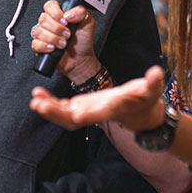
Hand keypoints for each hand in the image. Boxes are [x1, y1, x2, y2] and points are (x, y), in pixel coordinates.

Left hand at [30, 65, 166, 131]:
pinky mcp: (82, 108)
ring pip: (65, 115)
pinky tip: (38, 96)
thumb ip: (153, 82)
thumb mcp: (151, 90)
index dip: (85, 113)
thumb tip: (156, 73)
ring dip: (49, 108)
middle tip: (39, 105)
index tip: (74, 111)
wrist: (141, 115)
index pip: (97, 113)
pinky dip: (50, 104)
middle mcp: (96, 113)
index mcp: (111, 109)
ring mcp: (88, 112)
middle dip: (56, 113)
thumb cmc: (145, 101)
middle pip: (73, 119)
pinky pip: (63, 109)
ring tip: (35, 99)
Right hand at [31, 0, 99, 82]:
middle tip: (67, 34)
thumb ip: (81, 12)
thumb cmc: (83, 41)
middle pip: (43, 19)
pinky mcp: (39, 46)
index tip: (65, 21)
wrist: (81, 59)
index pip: (50, 5)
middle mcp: (50, 23)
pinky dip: (45, 46)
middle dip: (57, 29)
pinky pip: (35, 43)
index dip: (55, 13)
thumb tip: (68, 14)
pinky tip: (53, 48)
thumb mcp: (88, 23)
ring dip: (53, 39)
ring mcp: (44, 34)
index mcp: (60, 14)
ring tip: (63, 43)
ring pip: (39, 31)